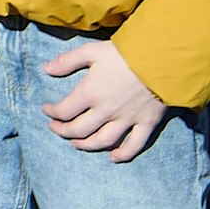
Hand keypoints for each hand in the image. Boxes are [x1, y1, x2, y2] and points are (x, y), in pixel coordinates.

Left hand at [42, 39, 167, 161]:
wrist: (163, 60)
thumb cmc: (125, 53)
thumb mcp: (91, 51)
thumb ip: (67, 61)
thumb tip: (46, 69)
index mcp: (90, 93)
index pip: (64, 110)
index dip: (52, 112)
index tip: (46, 110)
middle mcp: (106, 111)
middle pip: (79, 129)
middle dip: (63, 131)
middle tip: (55, 128)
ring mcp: (127, 120)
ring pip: (103, 140)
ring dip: (86, 145)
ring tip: (76, 143)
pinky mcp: (147, 123)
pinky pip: (134, 145)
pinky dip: (123, 154)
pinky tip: (113, 157)